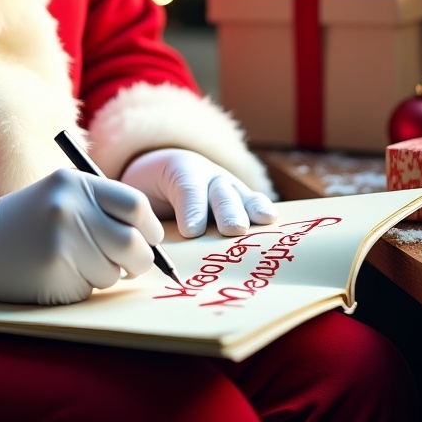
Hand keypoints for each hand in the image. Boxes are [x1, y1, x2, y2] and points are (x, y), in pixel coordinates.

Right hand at [0, 169, 163, 304]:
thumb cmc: (25, 223)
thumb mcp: (60, 196)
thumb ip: (101, 207)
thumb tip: (153, 239)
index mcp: (75, 182)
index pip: (135, 204)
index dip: (150, 227)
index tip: (150, 239)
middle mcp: (71, 208)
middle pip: (134, 243)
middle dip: (140, 260)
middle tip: (130, 265)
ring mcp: (63, 241)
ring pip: (114, 272)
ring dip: (105, 275)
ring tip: (74, 263)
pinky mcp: (56, 272)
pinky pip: (91, 288)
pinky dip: (83, 287)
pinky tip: (58, 274)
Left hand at [121, 149, 276, 238]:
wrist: (170, 170)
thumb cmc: (155, 190)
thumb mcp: (145, 196)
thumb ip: (150, 217)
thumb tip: (154, 251)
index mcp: (180, 171)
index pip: (187, 189)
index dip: (191, 209)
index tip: (191, 231)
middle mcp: (209, 178)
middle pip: (220, 193)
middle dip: (226, 212)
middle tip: (232, 229)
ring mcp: (231, 188)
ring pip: (242, 196)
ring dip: (252, 210)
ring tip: (263, 222)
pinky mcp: (245, 202)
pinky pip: (256, 205)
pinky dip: (265, 214)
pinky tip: (275, 224)